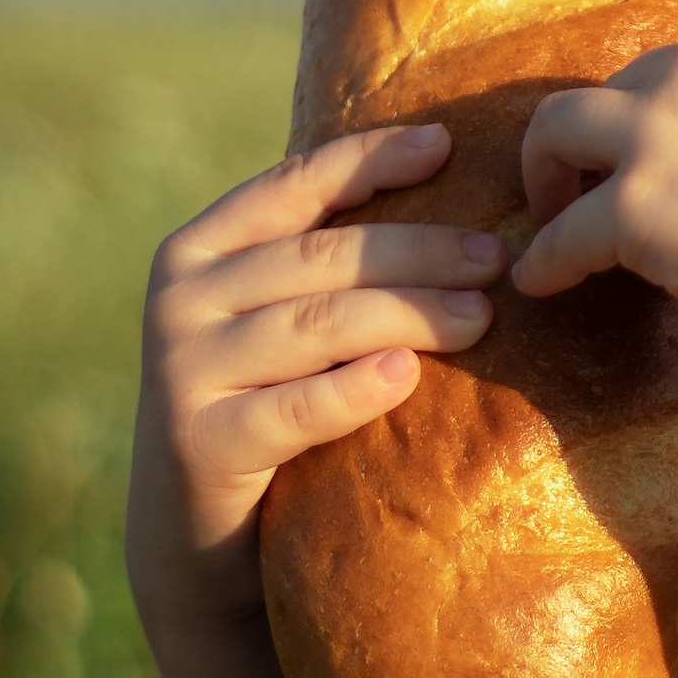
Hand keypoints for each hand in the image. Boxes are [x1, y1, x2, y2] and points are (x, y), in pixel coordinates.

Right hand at [125, 124, 504, 626]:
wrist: (189, 532)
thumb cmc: (256, 404)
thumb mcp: (267, 321)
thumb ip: (317, 266)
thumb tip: (445, 193)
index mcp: (197, 249)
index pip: (294, 186)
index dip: (370, 159)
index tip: (446, 145)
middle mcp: (180, 298)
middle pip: (322, 257)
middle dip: (419, 249)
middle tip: (496, 256)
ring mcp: (185, 370)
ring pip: (319, 324)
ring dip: (409, 313)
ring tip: (480, 315)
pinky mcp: (202, 444)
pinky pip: (297, 408)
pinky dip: (356, 388)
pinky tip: (407, 375)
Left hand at [509, 21, 677, 372]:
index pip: (669, 70)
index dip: (647, 119)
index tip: (640, 158)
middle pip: (605, 92)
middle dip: (588, 141)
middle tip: (578, 189)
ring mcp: (661, 132)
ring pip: (554, 130)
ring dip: (544, 174)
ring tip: (549, 219)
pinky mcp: (635, 205)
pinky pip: (561, 233)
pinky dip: (544, 260)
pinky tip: (540, 283)